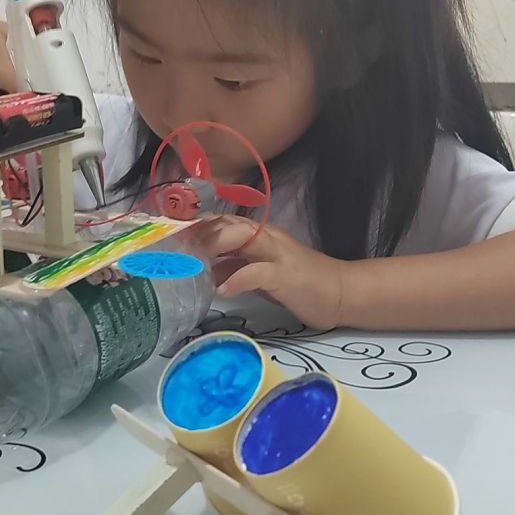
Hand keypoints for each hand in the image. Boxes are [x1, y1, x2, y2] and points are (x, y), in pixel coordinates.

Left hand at [191, 217, 349, 330]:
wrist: (341, 292)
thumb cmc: (300, 284)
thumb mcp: (260, 274)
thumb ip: (235, 267)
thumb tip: (207, 270)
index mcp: (260, 235)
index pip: (223, 221)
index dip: (196, 227)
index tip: (174, 239)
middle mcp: (267, 237)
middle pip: (227, 223)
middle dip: (199, 233)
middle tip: (177, 250)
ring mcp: (277, 253)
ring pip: (241, 236)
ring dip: (213, 246)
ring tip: (192, 261)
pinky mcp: (286, 275)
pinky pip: (256, 272)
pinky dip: (236, 279)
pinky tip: (221, 291)